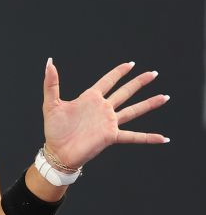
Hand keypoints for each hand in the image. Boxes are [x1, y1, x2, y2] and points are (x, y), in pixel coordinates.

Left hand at [42, 58, 169, 169]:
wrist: (57, 152)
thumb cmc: (53, 130)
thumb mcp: (51, 104)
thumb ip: (51, 83)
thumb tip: (49, 62)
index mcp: (90, 99)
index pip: (108, 81)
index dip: (119, 72)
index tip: (131, 64)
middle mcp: (102, 109)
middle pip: (125, 92)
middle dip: (139, 82)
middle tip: (153, 73)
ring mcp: (109, 122)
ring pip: (133, 110)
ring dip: (149, 104)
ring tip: (164, 97)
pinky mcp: (111, 136)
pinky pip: (134, 136)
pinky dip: (148, 137)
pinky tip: (163, 138)